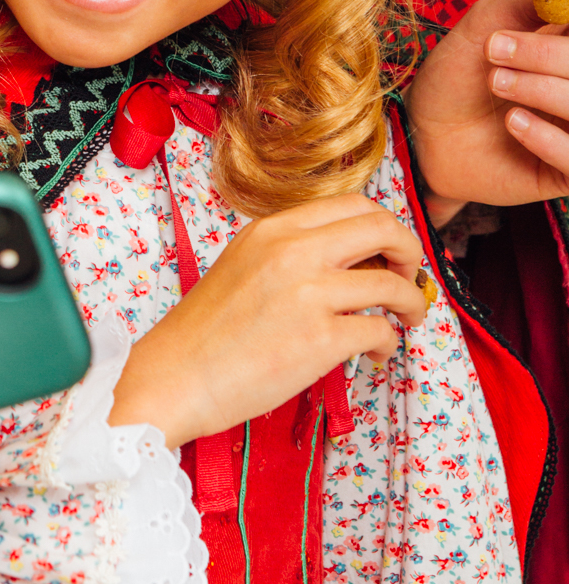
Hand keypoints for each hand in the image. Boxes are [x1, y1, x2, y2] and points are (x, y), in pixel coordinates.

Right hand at [108, 194, 427, 446]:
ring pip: (393, 283)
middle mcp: (293, 251)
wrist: (173, 378)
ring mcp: (309, 293)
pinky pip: (380, 330)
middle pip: (384, 228)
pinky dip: (388, 343)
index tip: (388, 252)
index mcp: (273, 229)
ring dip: (410, 303)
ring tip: (404, 321)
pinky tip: (374, 354)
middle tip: (408, 279)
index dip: (384, 227)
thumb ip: (291, 252)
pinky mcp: (320, 339)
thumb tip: (353, 259)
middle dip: (409, 254)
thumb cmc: (204, 334)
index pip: (354, 204)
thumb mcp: (242, 265)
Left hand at [404, 0, 568, 224]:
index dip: (566, 32)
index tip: (548, 18)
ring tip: (497, 83)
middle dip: (547, 56)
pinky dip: (549, 138)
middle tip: (497, 53)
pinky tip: (513, 123)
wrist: (421, 133)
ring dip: (545, 92)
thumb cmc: (455, 78)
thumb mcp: (486, 24)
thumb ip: (530, 0)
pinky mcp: (565, 172)